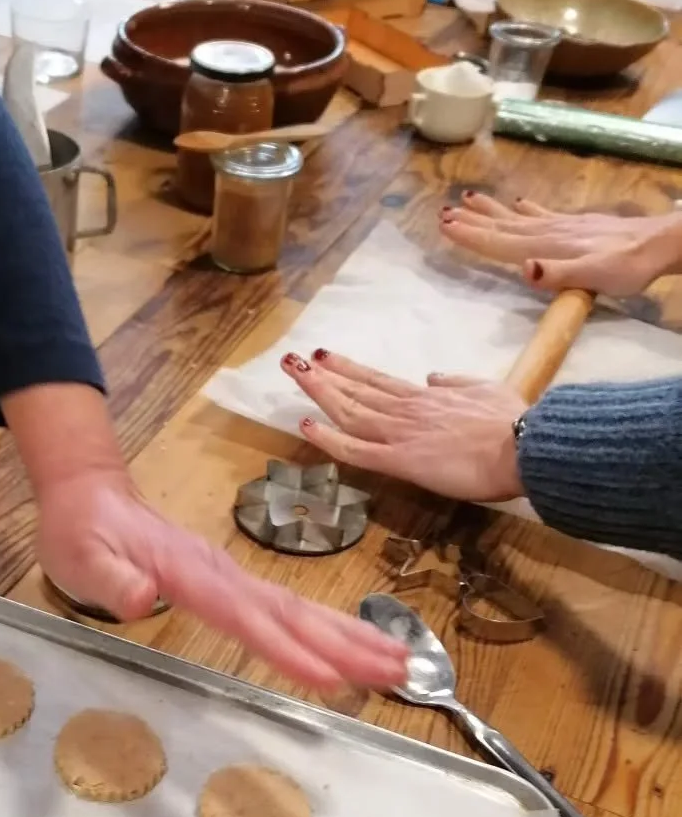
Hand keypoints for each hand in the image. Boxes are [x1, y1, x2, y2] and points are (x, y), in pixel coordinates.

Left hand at [35, 467, 408, 691]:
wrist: (91, 492)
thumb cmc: (81, 530)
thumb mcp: (80, 555)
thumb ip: (110, 578)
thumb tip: (140, 599)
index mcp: (190, 573)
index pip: (245, 616)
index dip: (286, 649)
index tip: (328, 677)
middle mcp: (222, 573)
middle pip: (293, 612)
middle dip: (347, 643)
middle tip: (399, 670)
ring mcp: (233, 575)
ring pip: (300, 609)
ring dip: (351, 636)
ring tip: (399, 661)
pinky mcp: (234, 582)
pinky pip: (289, 609)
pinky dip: (328, 627)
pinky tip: (354, 645)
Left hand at [282, 350, 527, 502]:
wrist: (523, 446)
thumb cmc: (512, 423)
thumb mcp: (485, 389)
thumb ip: (455, 383)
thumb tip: (432, 376)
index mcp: (426, 396)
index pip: (378, 380)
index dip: (349, 369)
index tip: (325, 357)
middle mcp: (406, 410)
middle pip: (356, 390)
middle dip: (322, 375)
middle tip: (293, 360)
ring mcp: (400, 433)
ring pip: (349, 411)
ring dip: (318, 392)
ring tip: (293, 375)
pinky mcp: (400, 459)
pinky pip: (355, 449)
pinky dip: (328, 438)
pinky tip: (306, 425)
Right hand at [441, 192, 681, 296]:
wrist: (660, 244)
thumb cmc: (628, 266)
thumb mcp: (594, 276)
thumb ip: (558, 273)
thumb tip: (524, 269)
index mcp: (547, 246)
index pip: (501, 242)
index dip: (472, 236)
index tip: (445, 226)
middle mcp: (549, 233)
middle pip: (502, 227)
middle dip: (472, 222)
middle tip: (443, 213)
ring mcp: (562, 227)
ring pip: (516, 219)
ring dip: (490, 211)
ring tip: (467, 199)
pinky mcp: (575, 226)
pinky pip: (540, 215)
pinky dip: (524, 209)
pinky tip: (517, 202)